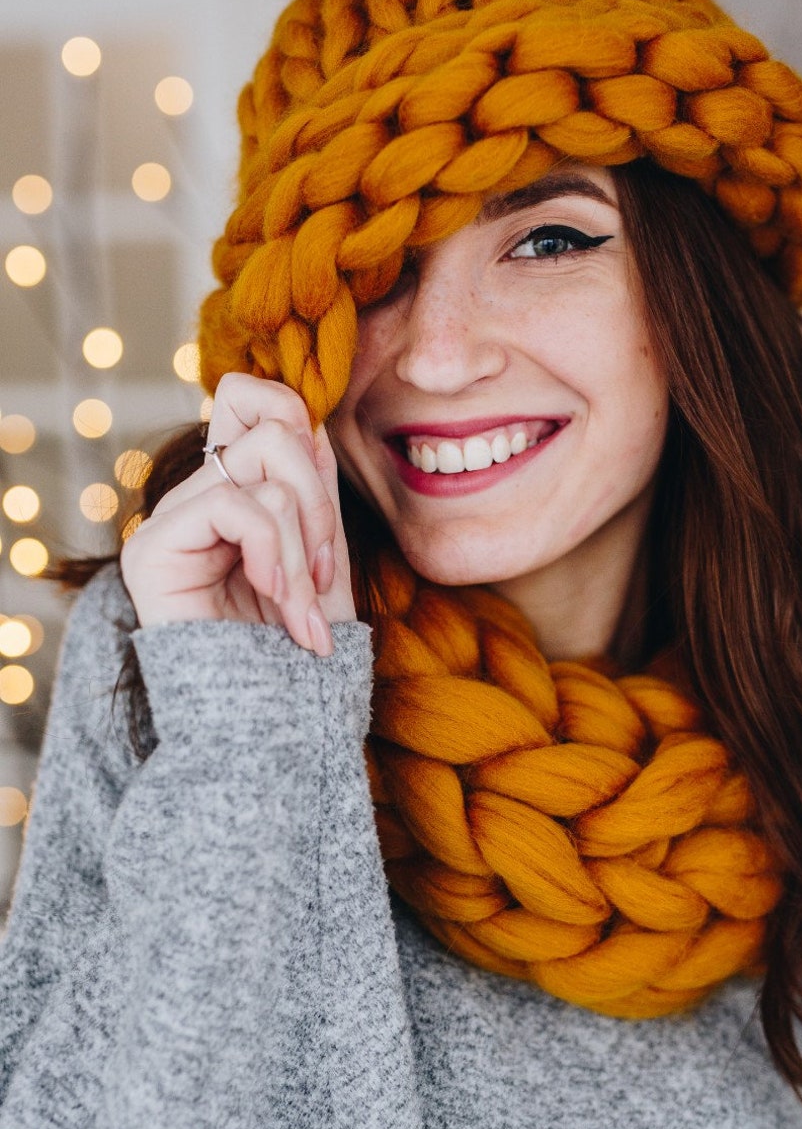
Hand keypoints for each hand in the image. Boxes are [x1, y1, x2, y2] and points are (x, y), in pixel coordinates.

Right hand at [120, 373, 356, 655]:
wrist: (275, 730)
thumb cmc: (300, 656)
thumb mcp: (323, 560)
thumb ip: (314, 492)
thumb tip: (311, 424)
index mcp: (234, 494)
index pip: (251, 398)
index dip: (302, 426)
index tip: (325, 517)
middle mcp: (195, 500)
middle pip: (270, 421)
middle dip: (320, 501)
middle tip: (322, 577)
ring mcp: (168, 522)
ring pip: (264, 466)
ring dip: (303, 545)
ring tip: (302, 611)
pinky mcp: (150, 548)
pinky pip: (233, 502)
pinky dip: (273, 551)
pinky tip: (277, 601)